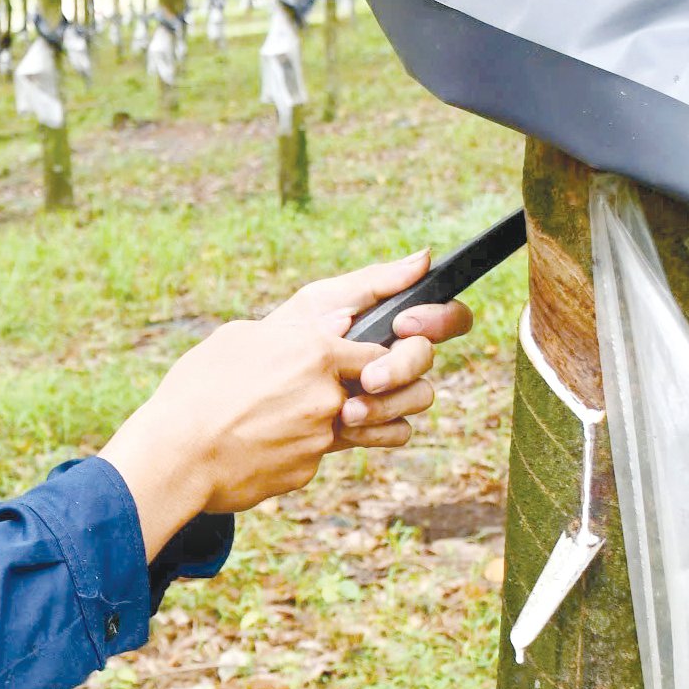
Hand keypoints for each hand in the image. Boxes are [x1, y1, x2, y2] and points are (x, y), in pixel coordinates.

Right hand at [99, 250, 475, 556]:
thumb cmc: (197, 389)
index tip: (375, 358)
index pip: (380, 350)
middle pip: (384, 390)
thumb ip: (297, 329)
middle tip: (366, 388)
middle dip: (383, 389)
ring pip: (361, 427)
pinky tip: (266, 445)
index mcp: (316, 352)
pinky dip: (300, 449)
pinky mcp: (308, 471)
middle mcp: (328, 395)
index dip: (378, 355)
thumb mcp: (240, 338)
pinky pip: (318, 456)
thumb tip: (341, 320)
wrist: (176, 456)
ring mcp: (321, 437)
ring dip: (354, 422)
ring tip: (320, 418)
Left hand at [261, 252, 472, 448]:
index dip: (439, 318)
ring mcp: (387, 394)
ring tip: (347, 411)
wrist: (245, 395)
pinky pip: (401, 431)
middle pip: (429, 357)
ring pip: (421, 396)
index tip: (402, 323)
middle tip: (368, 378)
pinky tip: (347, 428)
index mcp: (389, 324)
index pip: (444, 316)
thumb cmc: (281, 340)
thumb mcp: (319, 303)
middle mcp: (395, 358)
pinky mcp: (374, 428)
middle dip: (402, 366)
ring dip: (387, 403)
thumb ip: (373, 282)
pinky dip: (378, 431)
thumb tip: (426, 257)